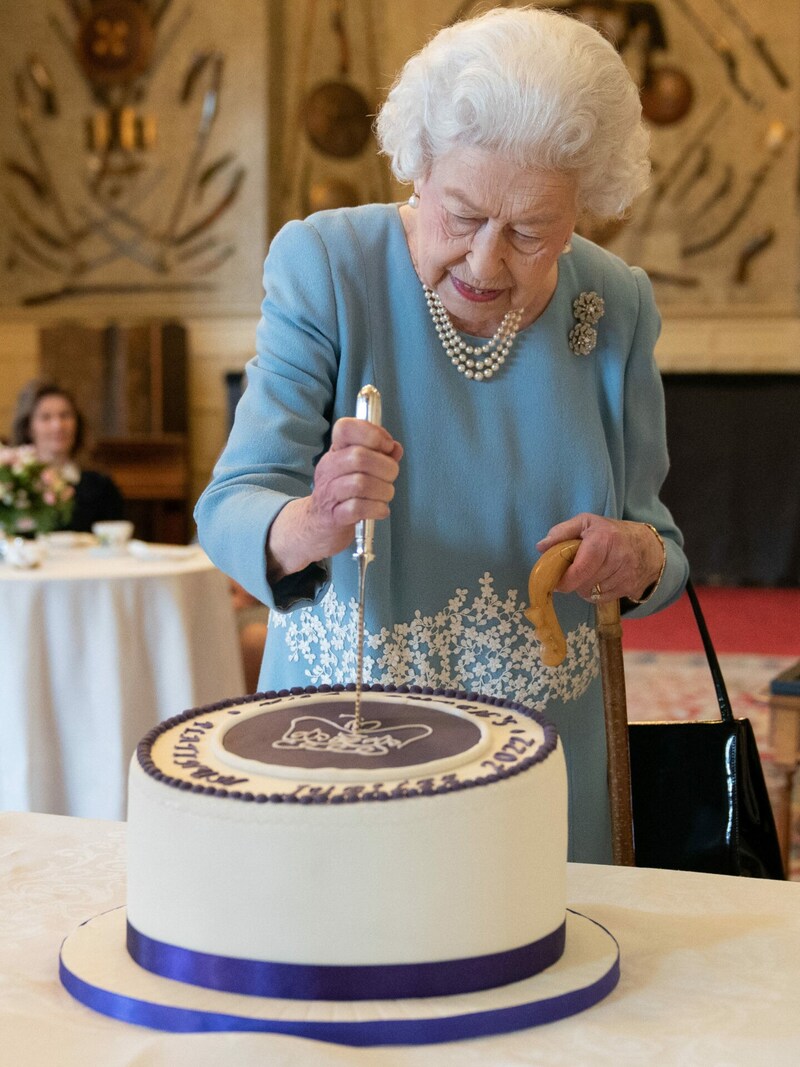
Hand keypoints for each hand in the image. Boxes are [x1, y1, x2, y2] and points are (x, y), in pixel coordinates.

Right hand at [267, 417, 402, 579]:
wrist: (316, 526)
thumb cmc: (342, 494)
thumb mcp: (358, 470)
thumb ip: (380, 456)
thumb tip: (395, 448)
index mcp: (335, 452)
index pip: (345, 428)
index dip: (372, 433)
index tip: (386, 446)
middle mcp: (329, 468)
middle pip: (359, 457)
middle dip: (386, 467)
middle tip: (390, 477)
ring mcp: (328, 493)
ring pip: (361, 484)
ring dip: (384, 490)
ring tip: (385, 495)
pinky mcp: (333, 516)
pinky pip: (358, 508)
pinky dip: (377, 509)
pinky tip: (380, 510)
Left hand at [536, 513, 664, 602]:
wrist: (648, 546)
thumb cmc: (610, 532)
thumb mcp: (585, 522)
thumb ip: (561, 532)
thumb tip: (541, 547)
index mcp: (604, 539)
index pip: (581, 569)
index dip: (566, 579)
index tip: (556, 581)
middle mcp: (618, 558)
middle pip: (585, 584)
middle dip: (574, 581)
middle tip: (574, 571)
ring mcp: (627, 575)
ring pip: (593, 594)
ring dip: (585, 587)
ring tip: (590, 573)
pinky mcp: (631, 588)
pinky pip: (603, 599)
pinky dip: (596, 593)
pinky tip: (600, 580)